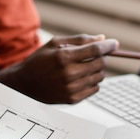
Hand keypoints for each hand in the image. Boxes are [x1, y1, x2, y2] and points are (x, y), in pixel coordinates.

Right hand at [0, 34, 118, 103]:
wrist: (24, 84)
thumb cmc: (40, 60)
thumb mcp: (55, 43)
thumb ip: (79, 40)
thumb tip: (102, 39)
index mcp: (63, 57)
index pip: (95, 50)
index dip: (108, 46)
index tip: (115, 44)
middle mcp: (68, 74)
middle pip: (100, 64)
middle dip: (103, 57)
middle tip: (98, 54)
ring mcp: (71, 89)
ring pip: (99, 77)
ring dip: (98, 69)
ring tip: (87, 66)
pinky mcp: (72, 100)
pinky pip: (94, 89)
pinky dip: (93, 82)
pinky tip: (82, 77)